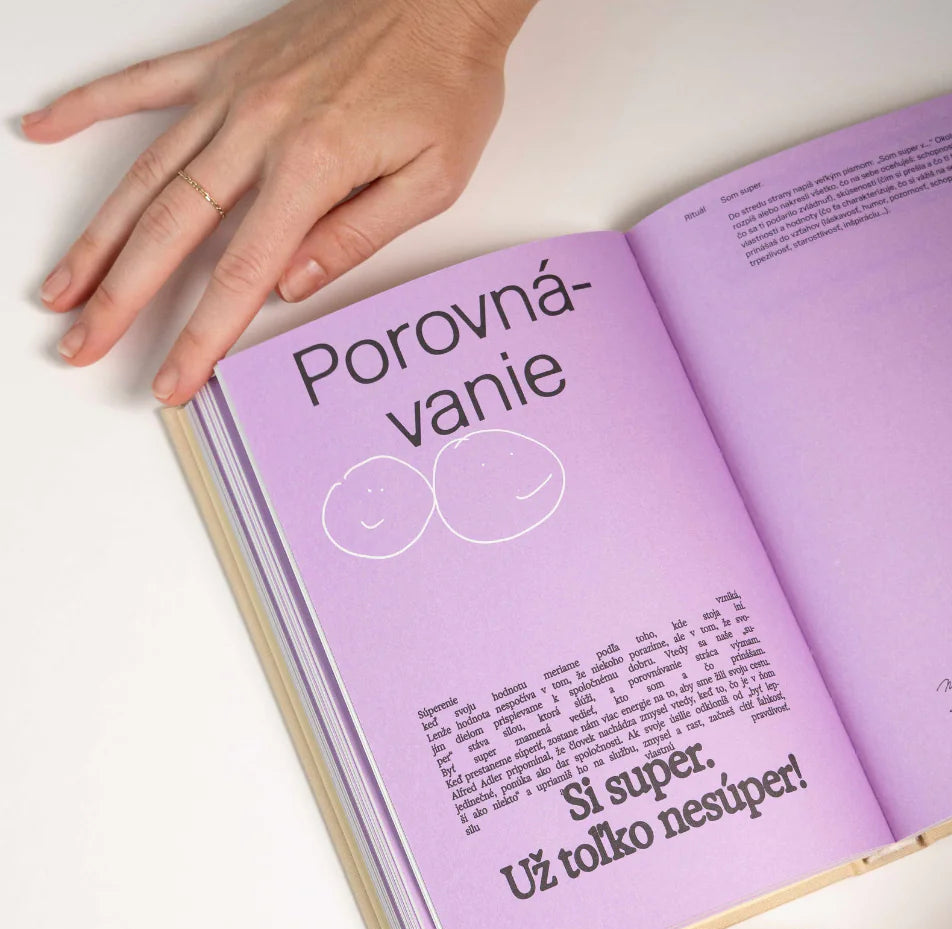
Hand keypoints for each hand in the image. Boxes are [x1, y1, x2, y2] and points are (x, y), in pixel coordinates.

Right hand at [23, 0, 534, 403]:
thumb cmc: (445, 84)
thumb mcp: (431, 180)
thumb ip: (357, 237)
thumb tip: (290, 286)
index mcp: (311, 168)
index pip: (240, 275)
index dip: (201, 336)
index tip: (173, 381)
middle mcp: (258, 129)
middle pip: (171, 230)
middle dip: (121, 297)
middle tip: (82, 345)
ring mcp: (233, 92)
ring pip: (145, 172)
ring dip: (97, 235)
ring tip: (60, 286)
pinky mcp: (226, 60)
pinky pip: (144, 81)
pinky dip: (90, 104)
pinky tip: (41, 128)